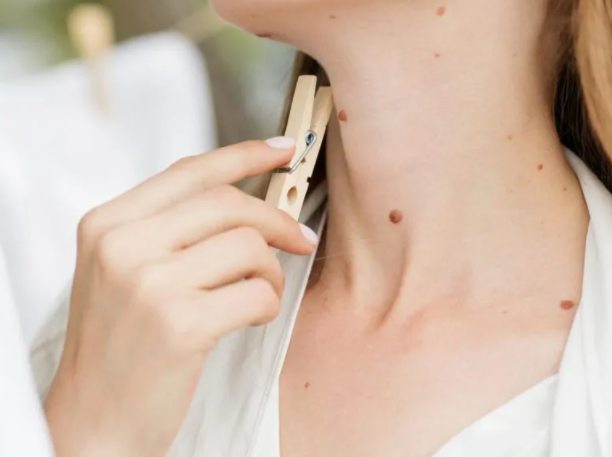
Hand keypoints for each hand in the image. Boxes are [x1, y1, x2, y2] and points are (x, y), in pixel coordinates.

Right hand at [44, 137, 317, 456]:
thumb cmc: (120, 346)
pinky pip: (257, 291)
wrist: (94, 421)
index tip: (283, 149)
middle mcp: (122, 246)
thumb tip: (246, 201)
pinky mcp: (180, 324)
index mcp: (107, 225)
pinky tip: (251, 318)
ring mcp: (149, 284)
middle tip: (300, 238)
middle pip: (228, 203)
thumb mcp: (125, 273)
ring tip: (259, 294)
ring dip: (270, 271)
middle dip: (276, 219)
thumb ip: (171, 231)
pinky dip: (267, 303)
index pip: (189, 172)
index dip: (244, 155)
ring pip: (249, 246)